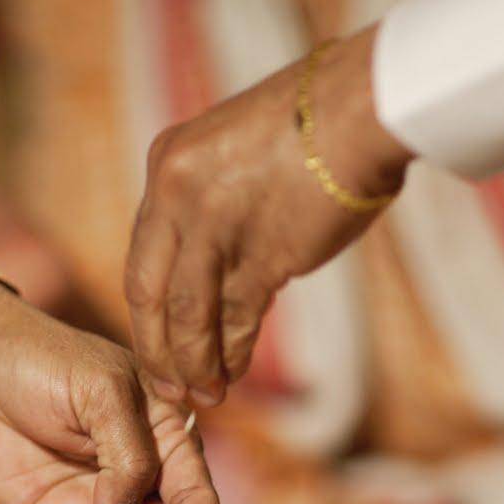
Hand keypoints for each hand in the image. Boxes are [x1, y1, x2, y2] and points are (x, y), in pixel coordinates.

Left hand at [125, 25, 409, 405]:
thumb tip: (208, 257)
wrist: (361, 108)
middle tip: (166, 389)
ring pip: (188, 314)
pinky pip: (236, 317)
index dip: (148, 308)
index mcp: (166, 164)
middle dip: (155, 348)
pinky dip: (231, 352)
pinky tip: (232, 375)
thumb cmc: (312, 122)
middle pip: (148, 291)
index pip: (143, 253)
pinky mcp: (261, 254)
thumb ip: (207, 196)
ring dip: (192, 362)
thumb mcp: (231, 146)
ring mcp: (215, 227)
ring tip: (203, 395)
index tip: (156, 341)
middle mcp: (176, 196)